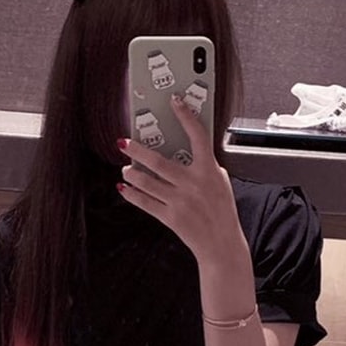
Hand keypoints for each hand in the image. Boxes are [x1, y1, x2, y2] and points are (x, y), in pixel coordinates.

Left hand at [119, 95, 247, 265]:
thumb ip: (204, 165)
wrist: (221, 243)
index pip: (197, 136)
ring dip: (131, 174)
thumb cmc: (221, 210)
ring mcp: (180, 202)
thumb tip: (182, 149)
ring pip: (147, 183)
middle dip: (137, 150)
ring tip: (125, 169)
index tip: (174, 102)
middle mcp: (193, 184)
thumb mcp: (220, 182)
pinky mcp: (171, 218)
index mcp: (209, 170)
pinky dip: (131, 195)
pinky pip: (145, 203)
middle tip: (123, 142)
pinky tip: (124, 189)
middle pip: (158, 162)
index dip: (185, 116)